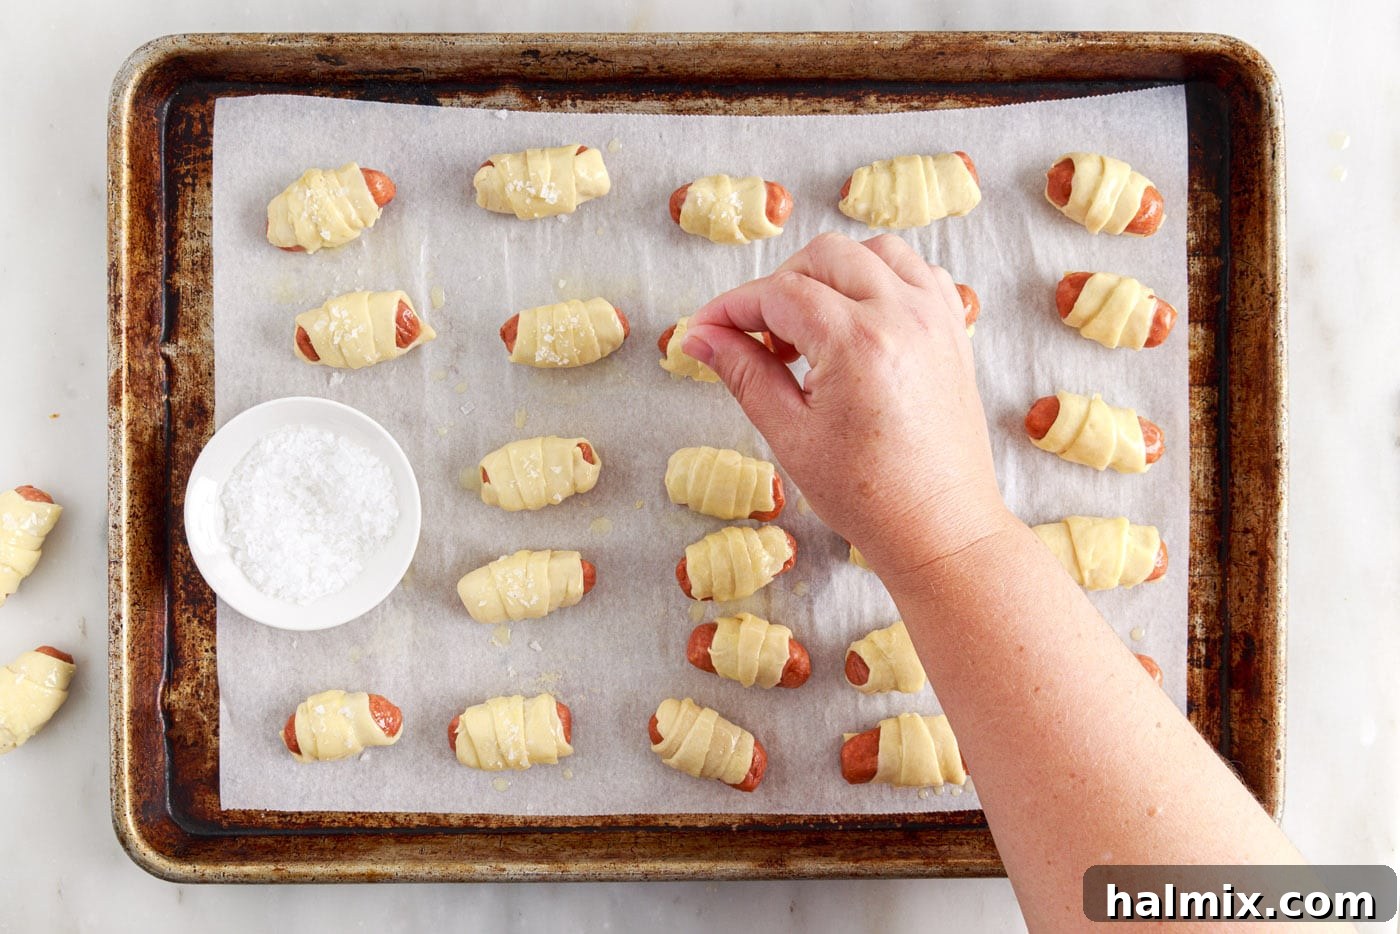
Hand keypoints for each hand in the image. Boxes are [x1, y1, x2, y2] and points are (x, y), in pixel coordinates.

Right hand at [684, 232, 1011, 579]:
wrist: (940, 527)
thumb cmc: (866, 495)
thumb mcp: (790, 435)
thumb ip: (744, 373)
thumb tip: (699, 337)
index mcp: (859, 342)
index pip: (779, 293)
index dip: (732, 307)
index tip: (704, 331)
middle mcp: (903, 314)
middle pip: (824, 257)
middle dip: (779, 287)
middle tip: (760, 340)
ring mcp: (936, 316)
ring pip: (873, 252)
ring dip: (830, 275)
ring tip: (810, 330)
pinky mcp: (953, 329)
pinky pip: (916, 272)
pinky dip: (879, 280)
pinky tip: (857, 324)